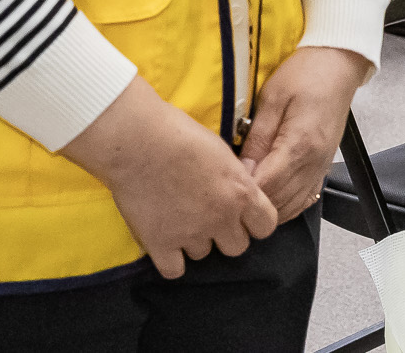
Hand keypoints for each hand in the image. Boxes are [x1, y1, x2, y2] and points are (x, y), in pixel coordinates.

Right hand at [63, 76, 277, 278]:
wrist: (138, 139)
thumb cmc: (180, 133)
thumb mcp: (222, 152)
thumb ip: (235, 179)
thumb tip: (239, 194)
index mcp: (241, 192)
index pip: (266, 226)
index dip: (254, 222)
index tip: (241, 215)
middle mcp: (221, 218)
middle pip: (237, 247)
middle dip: (225, 235)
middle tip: (207, 218)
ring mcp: (190, 234)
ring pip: (203, 255)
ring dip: (194, 242)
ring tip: (179, 220)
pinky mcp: (160, 244)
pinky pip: (174, 270)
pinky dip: (171, 260)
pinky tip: (165, 242)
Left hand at [241, 46, 369, 219]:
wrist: (338, 64)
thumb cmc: (304, 74)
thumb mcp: (272, 99)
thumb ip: (257, 138)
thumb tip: (241, 169)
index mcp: (299, 145)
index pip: (266, 186)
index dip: (242, 192)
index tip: (223, 187)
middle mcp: (313, 163)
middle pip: (278, 203)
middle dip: (252, 204)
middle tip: (228, 194)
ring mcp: (321, 168)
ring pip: (291, 207)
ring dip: (268, 208)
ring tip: (246, 197)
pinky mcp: (324, 167)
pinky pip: (305, 200)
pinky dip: (286, 206)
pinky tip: (271, 198)